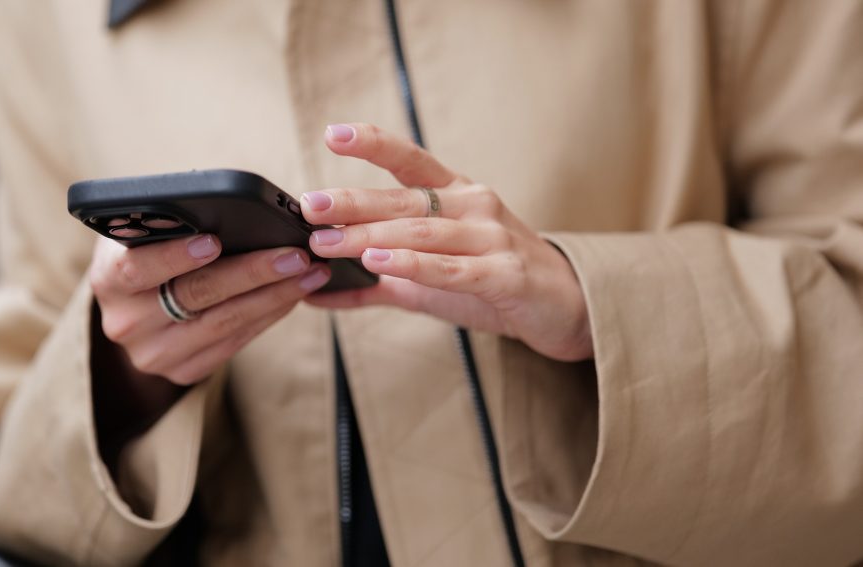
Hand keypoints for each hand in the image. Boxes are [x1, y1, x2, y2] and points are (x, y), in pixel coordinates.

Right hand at [89, 235, 330, 385]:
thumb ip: (167, 222)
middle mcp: (125, 322)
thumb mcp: (140, 234)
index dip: (175, 255)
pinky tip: (294, 294)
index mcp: (108, 279)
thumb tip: (226, 206)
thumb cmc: (145, 254)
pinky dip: (269, 315)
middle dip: (252, 272)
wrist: (133, 313)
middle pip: (196, 295)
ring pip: (224, 323)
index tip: (215, 240)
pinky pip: (235, 343)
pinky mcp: (182, 373)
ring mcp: (154, 354)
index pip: (137, 267)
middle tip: (295, 255)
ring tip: (311, 272)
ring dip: (275, 295)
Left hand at [303, 123, 592, 361]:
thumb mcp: (433, 277)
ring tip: (328, 242)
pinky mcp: (504, 274)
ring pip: (422, 232)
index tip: (332, 135)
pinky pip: (451, 268)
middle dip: (354, 202)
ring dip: (370, 236)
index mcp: (458, 195)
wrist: (564, 307)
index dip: (373, 144)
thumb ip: (378, 281)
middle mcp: (474, 206)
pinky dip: (412, 265)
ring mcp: (492, 237)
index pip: (411, 160)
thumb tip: (317, 293)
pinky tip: (378, 262)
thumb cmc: (494, 282)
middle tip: (311, 206)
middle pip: (406, 200)